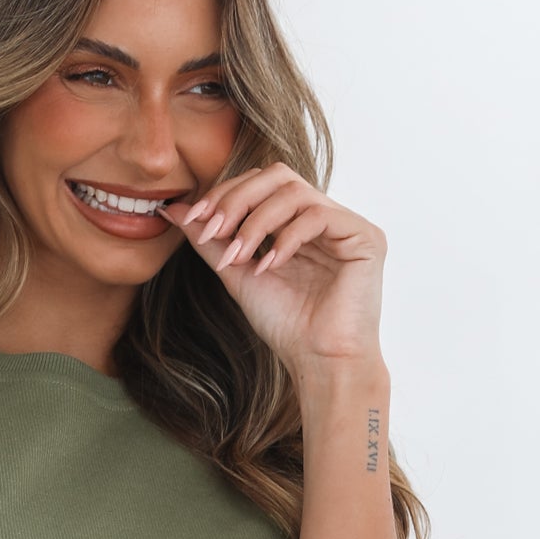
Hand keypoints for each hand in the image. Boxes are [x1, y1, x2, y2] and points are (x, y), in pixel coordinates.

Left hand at [168, 166, 385, 381]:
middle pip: (277, 176)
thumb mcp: (237, 274)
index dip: (226, 194)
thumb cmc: (285, 325)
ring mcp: (347, 225)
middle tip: (213, 230)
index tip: (195, 220)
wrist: (319, 362)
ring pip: (294, 192)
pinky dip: (286, 238)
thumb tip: (174, 209)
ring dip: (257, 222)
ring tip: (239, 256)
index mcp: (298, 222)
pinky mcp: (366, 237)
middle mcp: (325, 217)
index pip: (261, 185)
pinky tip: (269, 266)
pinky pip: (318, 216)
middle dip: (238, 200)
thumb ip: (211, 240)